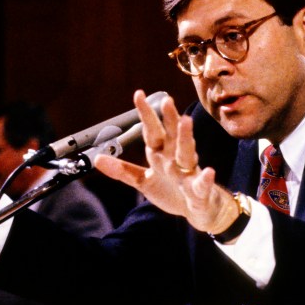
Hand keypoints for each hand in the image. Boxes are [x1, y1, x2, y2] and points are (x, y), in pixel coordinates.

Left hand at [94, 90, 238, 234]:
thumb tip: (96, 159)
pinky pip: (202, 184)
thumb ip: (123, 170)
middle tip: (166, 100)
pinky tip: (208, 172)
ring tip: (186, 121)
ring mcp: (188, 173)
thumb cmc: (172, 190)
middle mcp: (175, 159)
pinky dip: (205, 179)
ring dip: (186, 137)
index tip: (139, 94)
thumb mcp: (144, 181)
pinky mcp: (199, 191)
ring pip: (187, 153)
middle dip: (169, 118)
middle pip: (171, 135)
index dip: (146, 114)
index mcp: (161, 155)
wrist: (198, 210)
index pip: (152, 131)